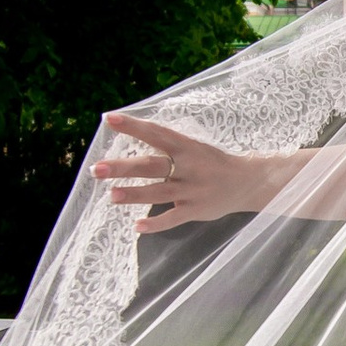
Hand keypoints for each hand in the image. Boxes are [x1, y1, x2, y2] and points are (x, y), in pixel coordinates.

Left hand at [89, 114, 267, 232]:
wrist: (248, 182)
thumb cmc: (212, 163)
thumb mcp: (193, 148)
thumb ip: (167, 148)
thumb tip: (131, 143)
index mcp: (187, 146)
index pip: (156, 133)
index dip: (133, 126)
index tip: (109, 119)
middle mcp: (188, 167)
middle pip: (151, 165)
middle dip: (123, 167)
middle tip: (97, 168)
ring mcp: (192, 190)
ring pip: (159, 192)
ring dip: (134, 194)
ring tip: (111, 195)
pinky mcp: (196, 210)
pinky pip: (173, 218)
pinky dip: (156, 224)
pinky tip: (137, 226)